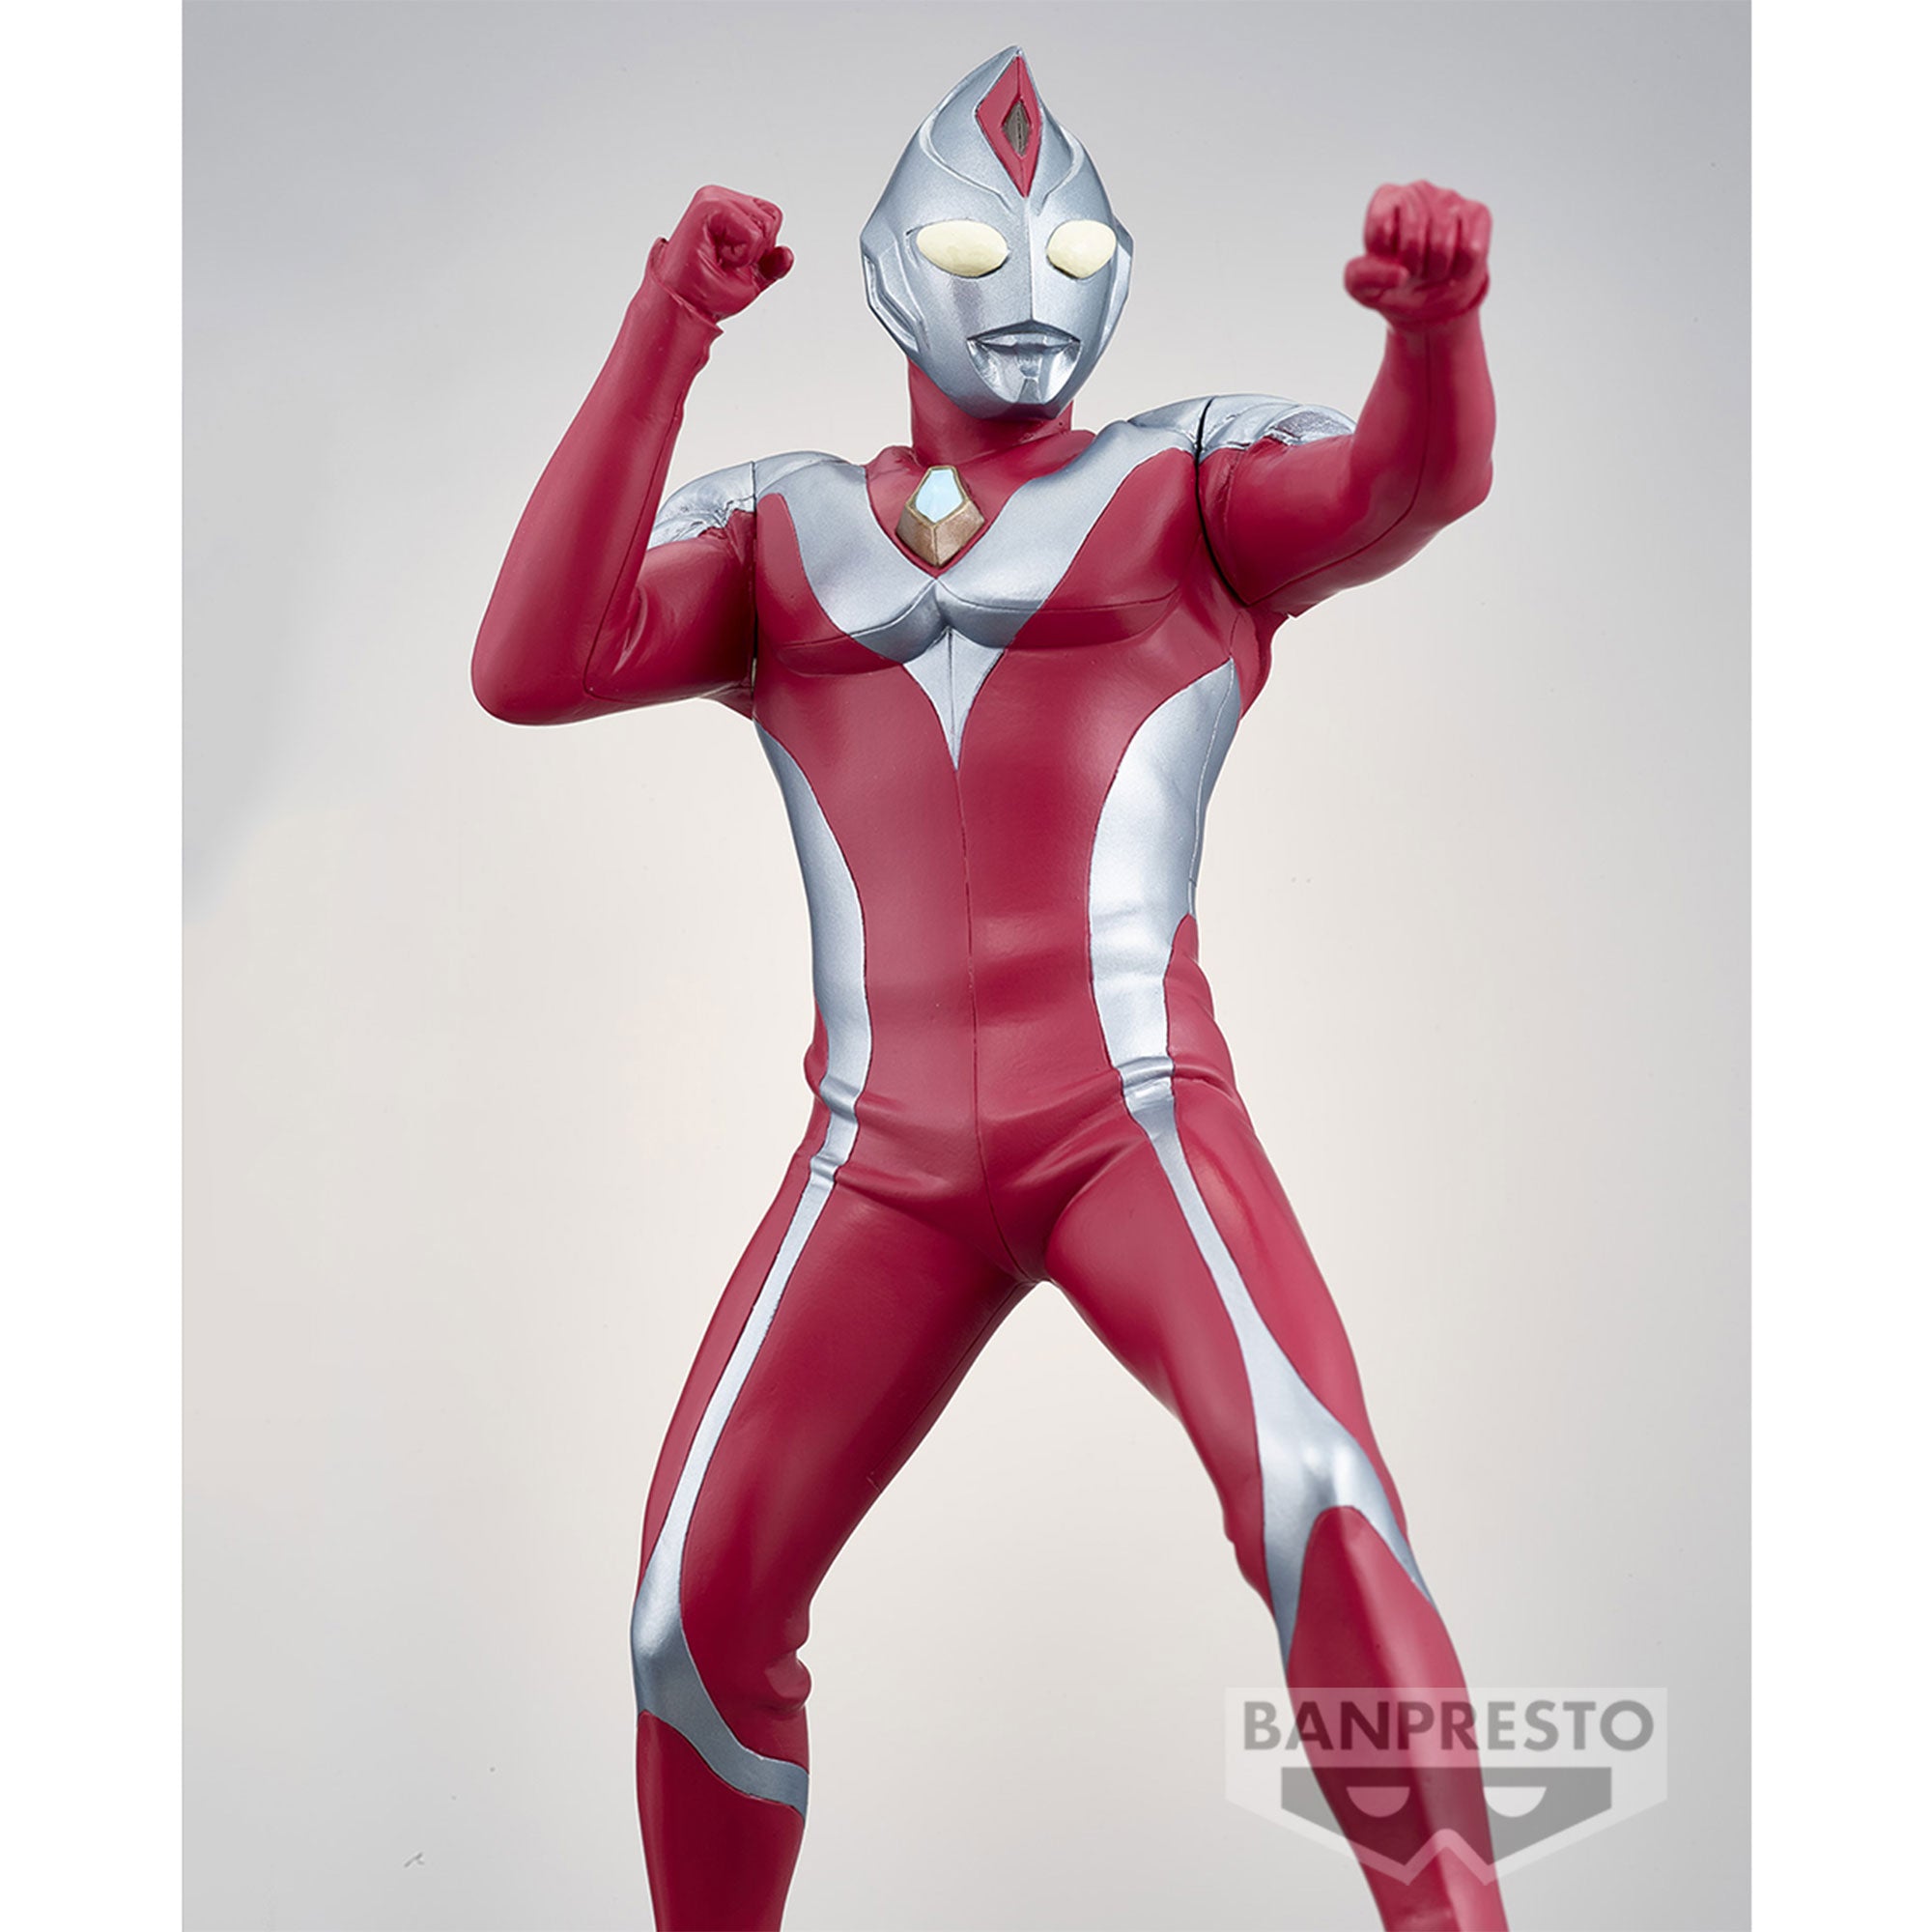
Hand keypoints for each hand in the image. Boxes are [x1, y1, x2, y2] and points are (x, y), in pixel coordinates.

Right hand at [652, 185, 793, 320]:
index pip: (772, 217)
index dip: (763, 249)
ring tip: (721, 258)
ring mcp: (712, 198)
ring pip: (765, 223)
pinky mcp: (708, 206)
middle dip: (759, 250)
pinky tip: (719, 256)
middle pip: (772, 217)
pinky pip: (752, 233)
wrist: (684, 306)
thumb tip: (788, 254)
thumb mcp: (751, 280)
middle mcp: (720, 197)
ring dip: (749, 253)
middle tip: (727, 261)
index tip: (734, 261)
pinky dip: (743, 254)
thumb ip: (771, 265)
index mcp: (729, 208)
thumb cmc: (709, 294)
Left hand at [1344, 182, 1489, 328]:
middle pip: (1413, 238)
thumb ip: (1363, 277)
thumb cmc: (1394, 284)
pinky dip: (1461, 270)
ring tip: (1434, 268)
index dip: (1386, 258)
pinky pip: (1471, 250)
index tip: (1391, 262)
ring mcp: (1449, 198)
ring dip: (1437, 271)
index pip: (1381, 229)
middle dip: (1413, 267)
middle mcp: (1417, 190)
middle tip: (1416, 270)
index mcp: (1385, 200)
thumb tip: (1400, 273)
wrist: (1431, 298)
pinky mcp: (1477, 212)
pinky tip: (1455, 264)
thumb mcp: (1363, 288)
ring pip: (1443, 243)